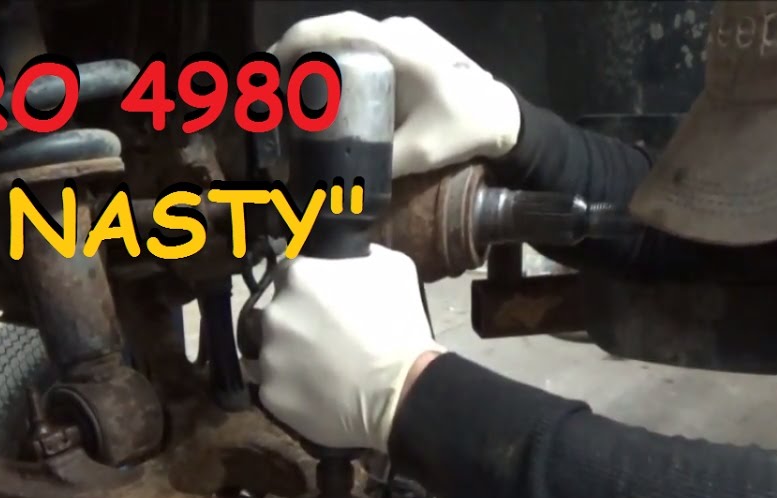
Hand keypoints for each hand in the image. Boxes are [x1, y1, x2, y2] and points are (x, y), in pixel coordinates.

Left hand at [256, 245, 445, 451]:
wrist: (403, 392)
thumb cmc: (400, 327)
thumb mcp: (395, 268)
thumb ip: (359, 255)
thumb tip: (347, 255)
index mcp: (298, 276)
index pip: (288, 274)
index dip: (308, 289)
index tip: (324, 304)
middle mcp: (275, 313)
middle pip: (277, 313)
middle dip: (297, 322)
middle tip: (326, 338)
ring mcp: (269, 356)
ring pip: (272, 351)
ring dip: (291, 356)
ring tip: (322, 369)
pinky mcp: (271, 394)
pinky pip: (277, 386)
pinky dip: (293, 389)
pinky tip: (319, 392)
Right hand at [269, 11, 521, 177]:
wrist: (504, 117)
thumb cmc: (465, 128)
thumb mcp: (422, 150)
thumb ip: (381, 166)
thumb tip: (336, 190)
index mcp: (400, 48)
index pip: (341, 29)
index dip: (301, 39)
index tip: (271, 61)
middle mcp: (398, 33)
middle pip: (337, 32)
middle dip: (299, 52)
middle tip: (272, 83)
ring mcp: (404, 37)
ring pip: (350, 39)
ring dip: (318, 56)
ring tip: (291, 87)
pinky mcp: (407, 48)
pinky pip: (364, 47)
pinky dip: (339, 60)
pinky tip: (325, 87)